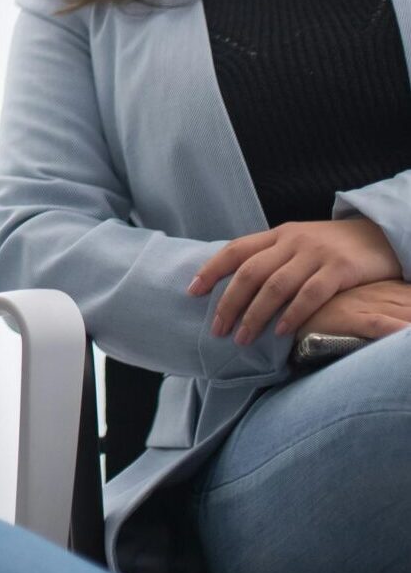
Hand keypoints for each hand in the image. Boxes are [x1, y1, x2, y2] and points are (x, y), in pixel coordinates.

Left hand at [188, 217, 400, 344]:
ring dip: (255, 315)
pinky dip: (292, 314)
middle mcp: (292, 241)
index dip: (210, 270)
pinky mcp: (340, 268)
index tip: (192, 292)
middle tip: (217, 330)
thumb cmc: (333, 247)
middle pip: (250, 273)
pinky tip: (279, 332)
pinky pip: (310, 294)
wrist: (380, 234)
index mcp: (277, 235)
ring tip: (242, 338)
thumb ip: (272, 258)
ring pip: (275, 286)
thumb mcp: (298, 244)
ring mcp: (316, 254)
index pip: (235, 250)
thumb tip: (236, 286)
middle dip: (229, 303)